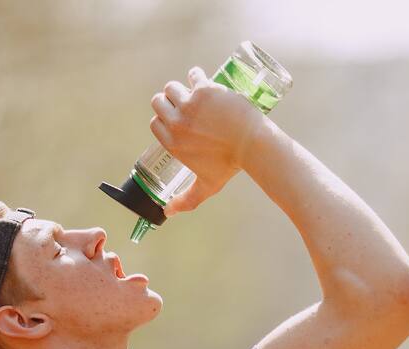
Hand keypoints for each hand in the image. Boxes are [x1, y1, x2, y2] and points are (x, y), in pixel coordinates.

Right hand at [148, 66, 265, 214]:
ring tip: (192, 90)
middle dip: (168, 101)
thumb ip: (186, 200)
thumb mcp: (206, 186)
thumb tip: (167, 212)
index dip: (163, 119)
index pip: (155, 124)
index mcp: (173, 144)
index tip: (175, 118)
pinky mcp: (204, 90)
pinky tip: (201, 78)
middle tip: (183, 103)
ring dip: (180, 87)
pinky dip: (196, 75)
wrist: (252, 145)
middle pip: (159, 103)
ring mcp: (189, 106)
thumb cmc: (230, 166)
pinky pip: (193, 75)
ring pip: (172, 87)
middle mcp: (176, 124)